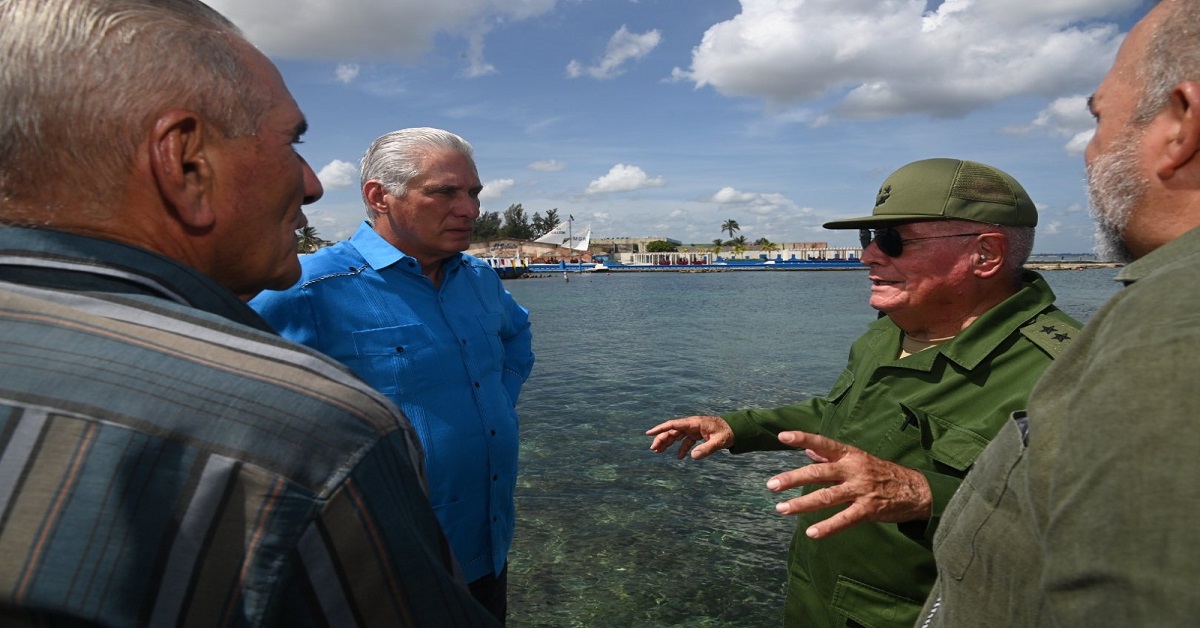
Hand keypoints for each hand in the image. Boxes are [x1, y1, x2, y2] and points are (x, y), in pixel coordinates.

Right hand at [646, 416, 733, 459]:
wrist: (736, 429)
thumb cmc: (728, 433)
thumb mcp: (719, 442)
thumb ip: (706, 449)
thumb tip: (692, 457)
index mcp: (694, 423)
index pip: (674, 424)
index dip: (661, 428)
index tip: (649, 433)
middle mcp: (692, 424)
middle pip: (672, 431)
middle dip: (662, 439)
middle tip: (653, 449)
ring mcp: (694, 429)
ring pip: (677, 435)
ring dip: (668, 443)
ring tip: (658, 451)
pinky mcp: (698, 434)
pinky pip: (686, 441)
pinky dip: (681, 448)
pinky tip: (680, 457)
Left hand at [767, 431, 931, 538]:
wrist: (917, 490)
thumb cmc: (883, 472)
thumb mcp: (859, 458)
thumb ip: (832, 455)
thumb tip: (808, 450)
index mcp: (851, 454)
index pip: (824, 443)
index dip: (803, 438)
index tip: (782, 436)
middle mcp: (854, 469)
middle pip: (818, 472)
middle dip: (793, 478)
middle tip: (771, 485)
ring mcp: (861, 490)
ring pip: (826, 497)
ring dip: (802, 504)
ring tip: (781, 508)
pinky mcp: (869, 509)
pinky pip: (844, 519)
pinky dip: (828, 527)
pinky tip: (812, 532)